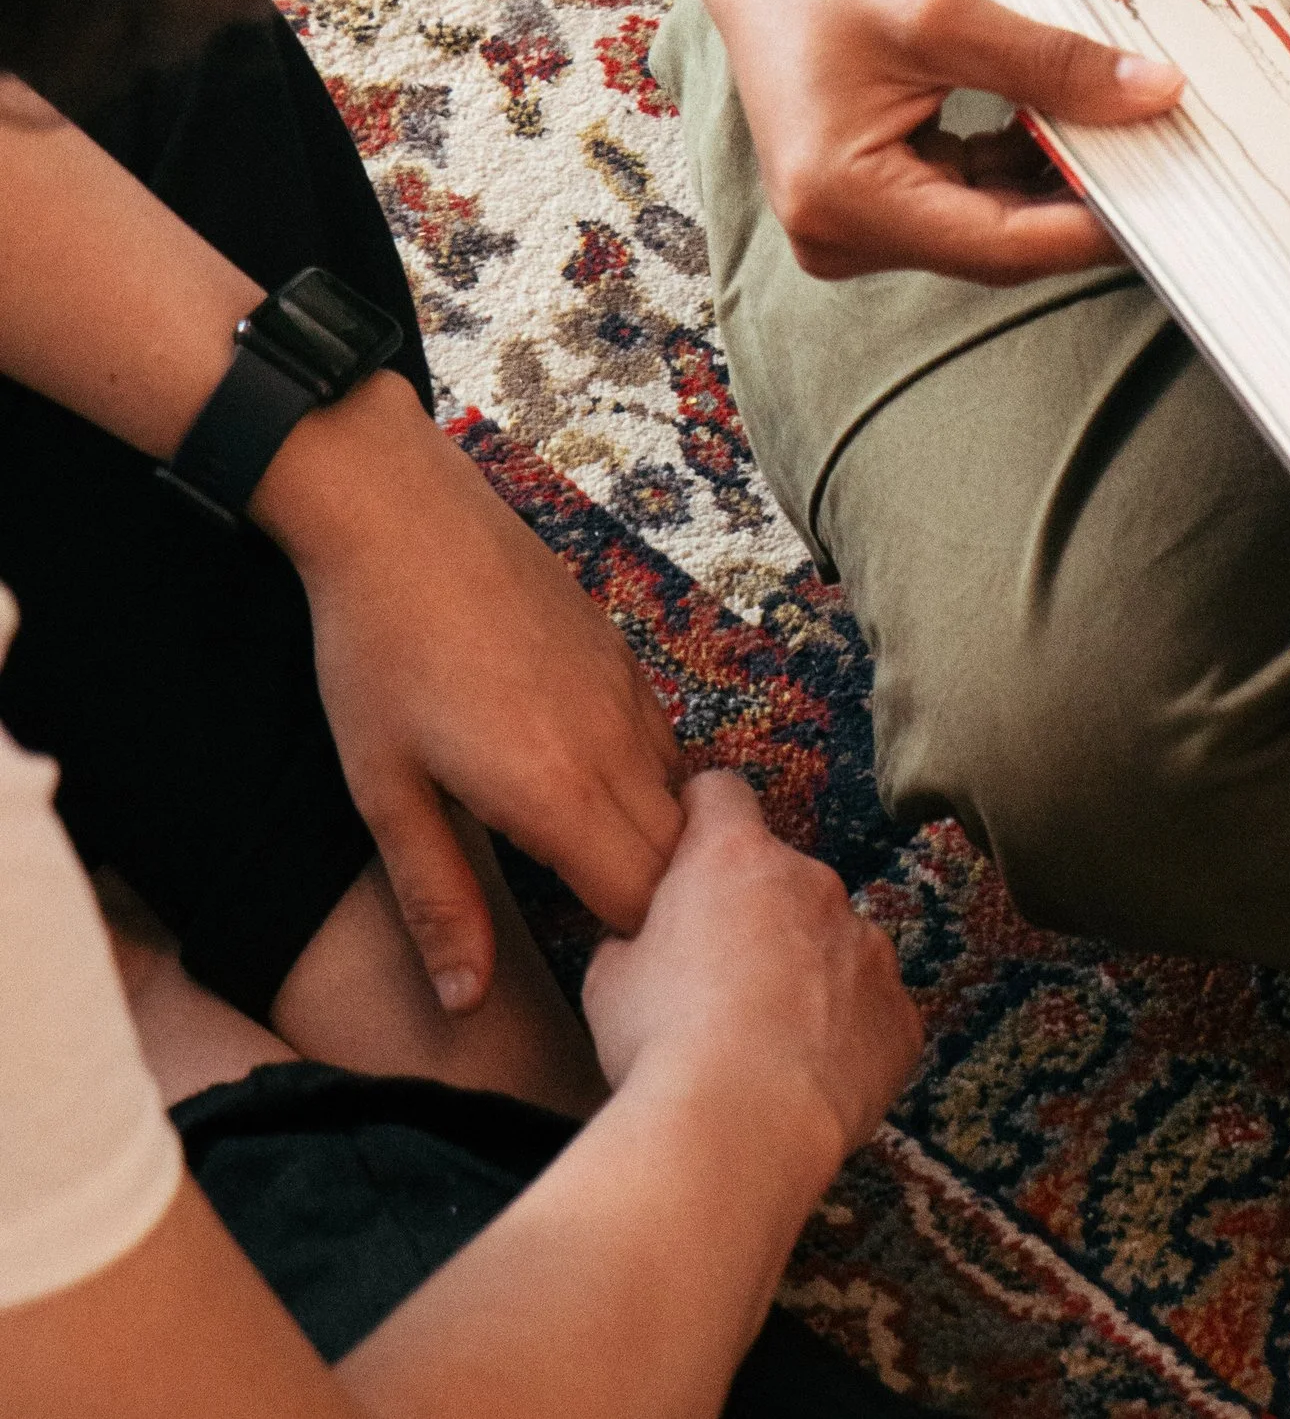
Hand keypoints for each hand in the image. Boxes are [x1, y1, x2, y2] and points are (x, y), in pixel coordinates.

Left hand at [259, 373, 686, 1012]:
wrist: (400, 517)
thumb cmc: (376, 657)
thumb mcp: (386, 792)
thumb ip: (438, 899)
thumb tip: (467, 1002)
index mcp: (559, 791)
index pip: (642, 901)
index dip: (633, 954)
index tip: (603, 985)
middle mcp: (614, 741)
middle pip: (681, 853)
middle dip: (664, 910)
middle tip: (620, 953)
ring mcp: (626, 689)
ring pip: (684, 793)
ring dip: (664, 845)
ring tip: (616, 883)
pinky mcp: (620, 652)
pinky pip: (666, 738)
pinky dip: (655, 784)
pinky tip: (601, 796)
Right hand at [584, 770, 921, 1174]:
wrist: (737, 1127)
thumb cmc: (661, 1045)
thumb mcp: (608, 979)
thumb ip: (634, 939)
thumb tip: (643, 941)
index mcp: (735, 858)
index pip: (722, 794)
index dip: (701, 817)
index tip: (690, 848)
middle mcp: (812, 883)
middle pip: (783, 878)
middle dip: (757, 915)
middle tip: (720, 982)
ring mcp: (867, 945)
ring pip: (835, 944)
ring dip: (808, 974)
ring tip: (765, 1044)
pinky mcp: (900, 1014)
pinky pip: (874, 1011)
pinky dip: (848, 1034)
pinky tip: (807, 1079)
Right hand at [679, 0, 1180, 282]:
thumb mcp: (947, 12)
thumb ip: (1052, 65)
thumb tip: (1155, 95)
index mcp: (846, 203)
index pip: (1003, 244)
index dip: (1096, 223)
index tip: (1177, 196)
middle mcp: (842, 233)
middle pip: (999, 240)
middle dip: (1084, 197)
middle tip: (1171, 155)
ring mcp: (854, 220)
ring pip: (991, 219)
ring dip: (1056, 177)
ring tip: (1129, 127)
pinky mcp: (872, 194)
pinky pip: (967, 195)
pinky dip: (1019, 161)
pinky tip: (1068, 120)